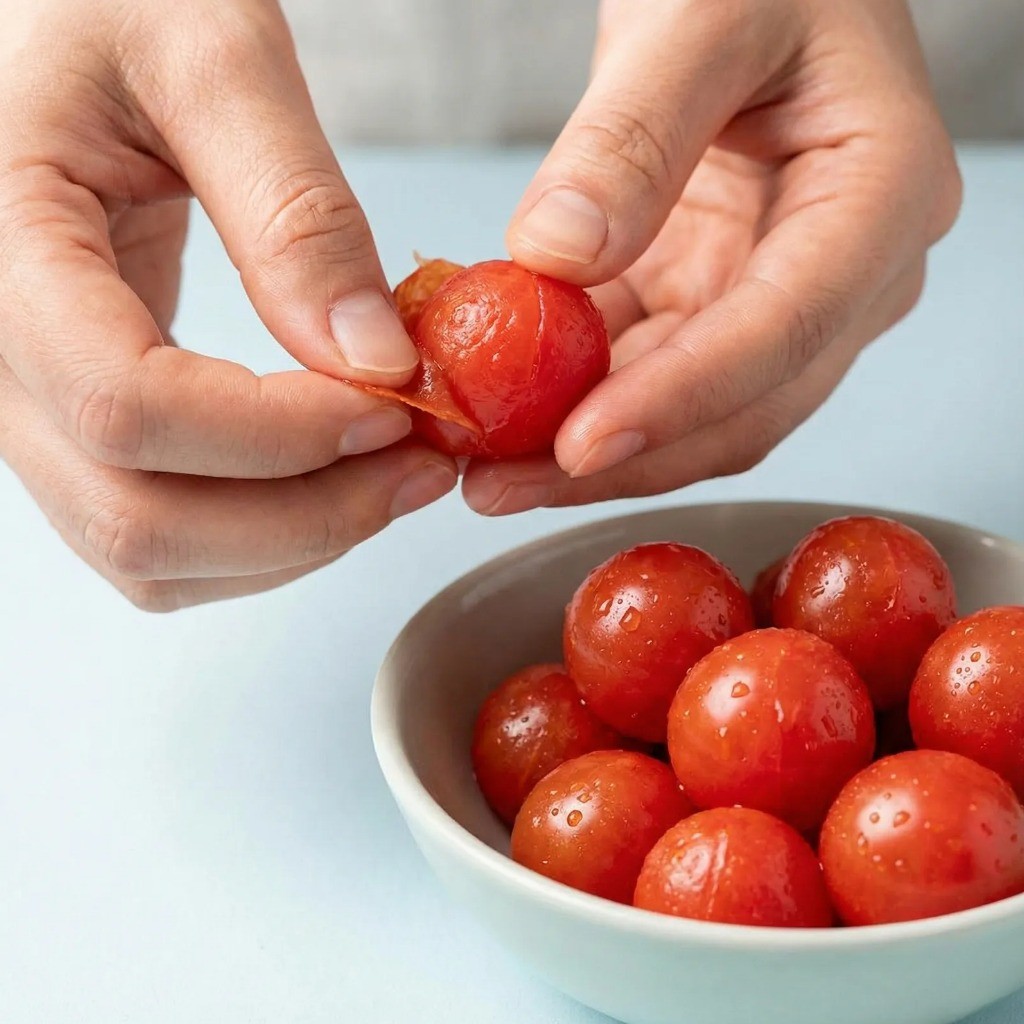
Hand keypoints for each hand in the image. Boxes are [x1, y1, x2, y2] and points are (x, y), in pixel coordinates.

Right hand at [0, 0, 454, 609]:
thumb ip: (296, 211)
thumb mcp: (210, 52)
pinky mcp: (81, 421)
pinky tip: (335, 478)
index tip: (396, 406)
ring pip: (149, 553)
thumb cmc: (111, 3)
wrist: (55, 28)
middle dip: (305, 516)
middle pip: (136, 518)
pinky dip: (262, 538)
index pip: (126, 403)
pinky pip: (162, 536)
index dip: (277, 434)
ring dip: (292, 541)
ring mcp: (31, 404)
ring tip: (395, 476)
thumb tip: (379, 363)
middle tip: (421, 468)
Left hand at [463, 0, 959, 514]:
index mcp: (882, 197)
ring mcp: (782, 294)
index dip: (681, 402)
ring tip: (487, 467)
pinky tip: (505, 409)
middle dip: (621, 457)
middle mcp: (848, 271)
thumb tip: (556, 258)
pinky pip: (646, 369)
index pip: (785, 329)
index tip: (578, 445)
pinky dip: (575, 395)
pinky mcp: (717, 298)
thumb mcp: (699, 14)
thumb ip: (631, 137)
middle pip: (742, 405)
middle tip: (501, 485)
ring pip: (691, 411)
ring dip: (588, 447)